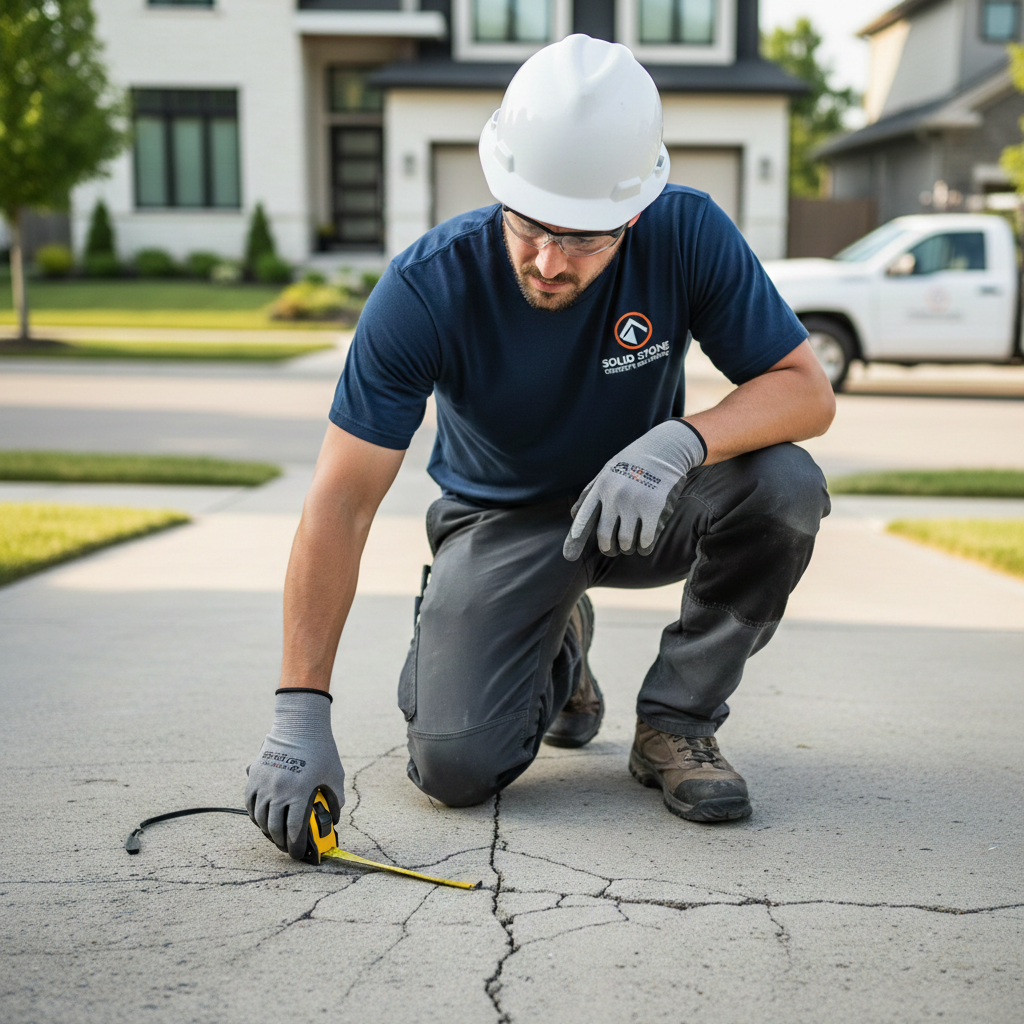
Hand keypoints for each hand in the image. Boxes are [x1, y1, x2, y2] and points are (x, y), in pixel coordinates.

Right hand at [245, 689, 345, 859]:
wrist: (299, 725)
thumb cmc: (321, 749)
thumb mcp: (335, 775)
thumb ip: (335, 800)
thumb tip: (333, 818)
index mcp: (299, 794)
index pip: (295, 831)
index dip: (296, 847)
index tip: (299, 855)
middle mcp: (278, 792)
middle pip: (274, 828)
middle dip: (281, 843)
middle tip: (287, 848)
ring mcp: (263, 784)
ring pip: (260, 818)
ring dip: (267, 831)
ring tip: (276, 836)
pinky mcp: (254, 776)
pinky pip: (249, 803)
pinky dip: (255, 815)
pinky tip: (262, 819)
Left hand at [563, 420, 705, 559]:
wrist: (664, 449)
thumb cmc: (632, 463)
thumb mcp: (606, 473)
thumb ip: (590, 494)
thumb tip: (573, 516)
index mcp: (601, 488)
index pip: (584, 518)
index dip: (575, 539)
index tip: (568, 557)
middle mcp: (614, 497)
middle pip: (604, 537)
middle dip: (608, 548)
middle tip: (612, 549)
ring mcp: (634, 504)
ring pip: (625, 543)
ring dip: (627, 548)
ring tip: (630, 544)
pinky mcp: (654, 510)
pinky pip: (645, 542)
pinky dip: (643, 548)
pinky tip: (644, 544)